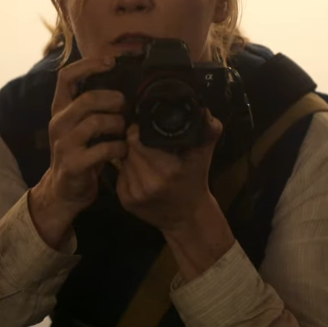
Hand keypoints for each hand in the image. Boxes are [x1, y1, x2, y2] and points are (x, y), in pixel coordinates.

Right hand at [29, 57, 127, 251]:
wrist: (64, 191)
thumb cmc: (80, 152)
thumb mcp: (82, 126)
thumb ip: (94, 107)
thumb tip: (123, 87)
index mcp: (60, 109)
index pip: (66, 76)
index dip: (89, 65)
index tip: (110, 62)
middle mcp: (59, 122)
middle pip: (86, 98)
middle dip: (112, 99)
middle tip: (125, 106)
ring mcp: (64, 144)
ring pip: (96, 122)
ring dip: (117, 124)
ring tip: (123, 130)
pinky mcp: (73, 163)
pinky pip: (102, 149)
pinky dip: (118, 148)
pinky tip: (122, 151)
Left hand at [115, 112, 223, 232]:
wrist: (187, 217)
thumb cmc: (194, 182)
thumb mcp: (203, 156)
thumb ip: (207, 131)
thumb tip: (204, 109)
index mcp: (166, 170)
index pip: (136, 140)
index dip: (139, 130)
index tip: (145, 128)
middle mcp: (148, 183)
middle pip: (128, 148)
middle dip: (135, 141)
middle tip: (145, 140)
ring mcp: (134, 194)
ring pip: (123, 160)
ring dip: (130, 155)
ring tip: (145, 156)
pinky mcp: (125, 201)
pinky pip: (120, 174)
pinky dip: (128, 169)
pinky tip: (141, 171)